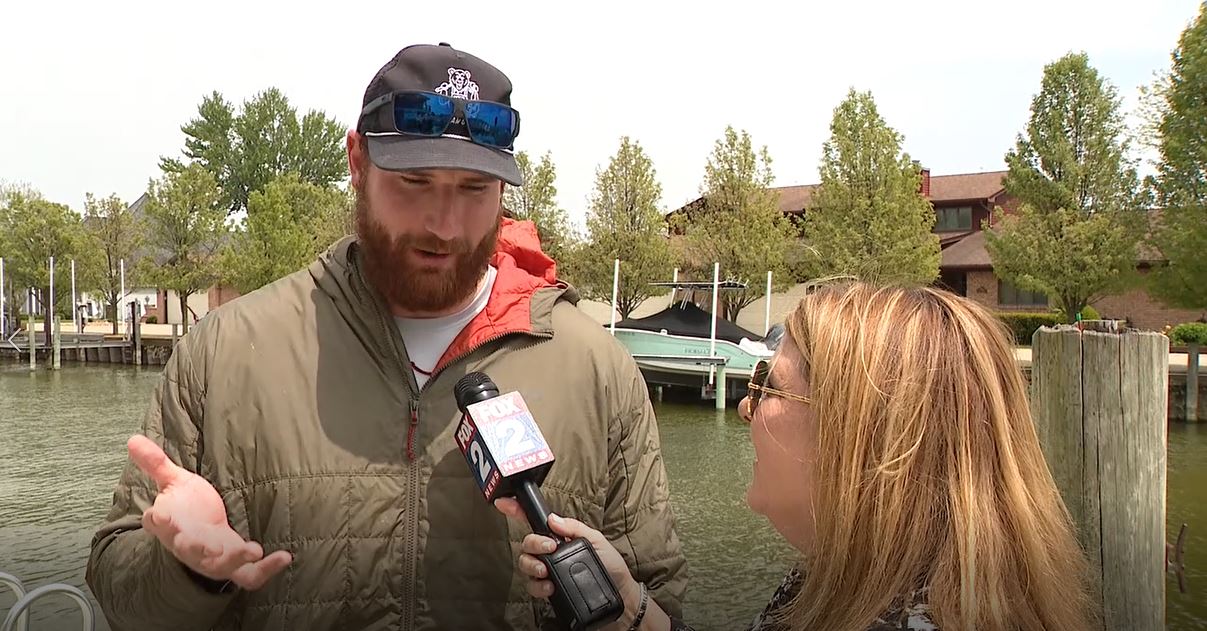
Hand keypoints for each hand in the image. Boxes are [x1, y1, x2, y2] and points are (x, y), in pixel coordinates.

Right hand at [128, 435, 290, 589]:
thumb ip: (156, 463)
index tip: (158, 514)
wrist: (199, 536)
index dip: (158, 520)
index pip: (158, 523)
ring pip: (219, 566)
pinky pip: (249, 576)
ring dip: (235, 560)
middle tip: (207, 547)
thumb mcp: (173, 482)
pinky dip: (266, 569)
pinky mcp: (234, 565)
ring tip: (254, 550)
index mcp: (169, 524)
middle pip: (187, 550)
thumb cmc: (185, 508)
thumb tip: (132, 439)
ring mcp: (212, 558)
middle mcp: (188, 545)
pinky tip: (285, 557)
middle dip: (196, 549)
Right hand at [493, 498, 640, 605]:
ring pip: (525, 564)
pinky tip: (549, 586)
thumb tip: (553, 519)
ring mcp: (548, 572)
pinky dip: (537, 586)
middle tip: (549, 548)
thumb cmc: (612, 567)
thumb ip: (575, 528)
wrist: (620, 596)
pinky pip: (532, 586)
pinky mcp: (549, 591)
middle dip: (533, 544)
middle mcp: (550, 554)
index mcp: (560, 538)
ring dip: (532, 565)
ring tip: (546, 570)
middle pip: (526, 544)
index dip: (517, 511)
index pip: (536, 522)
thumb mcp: (597, 540)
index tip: (504, 503)